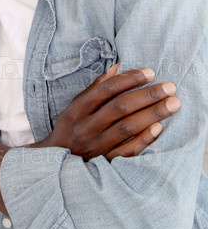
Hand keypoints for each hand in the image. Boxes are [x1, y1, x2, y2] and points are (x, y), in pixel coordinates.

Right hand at [36, 65, 180, 160]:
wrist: (55, 161)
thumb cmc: (71, 127)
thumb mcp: (76, 105)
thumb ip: (96, 87)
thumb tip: (118, 67)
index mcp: (77, 109)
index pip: (106, 90)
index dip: (129, 80)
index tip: (150, 73)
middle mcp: (86, 127)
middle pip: (120, 108)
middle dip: (147, 96)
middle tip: (170, 87)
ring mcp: (96, 146)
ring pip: (126, 128)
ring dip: (151, 115)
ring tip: (172, 104)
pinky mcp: (105, 162)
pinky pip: (127, 151)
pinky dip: (143, 140)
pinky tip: (158, 128)